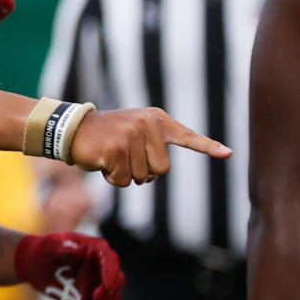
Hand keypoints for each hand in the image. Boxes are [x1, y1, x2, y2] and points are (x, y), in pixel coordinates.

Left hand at [15, 232, 124, 299]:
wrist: (37, 264)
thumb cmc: (46, 249)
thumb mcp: (51, 245)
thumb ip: (63, 247)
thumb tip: (75, 250)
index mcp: (96, 249)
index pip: (110, 260)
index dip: (111, 273)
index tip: (108, 286)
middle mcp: (102, 267)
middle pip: (117, 280)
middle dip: (110, 292)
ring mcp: (99, 283)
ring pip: (113, 297)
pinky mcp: (92, 299)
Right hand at [68, 107, 231, 186]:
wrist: (72, 129)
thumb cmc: (104, 136)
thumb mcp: (132, 132)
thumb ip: (150, 145)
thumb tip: (157, 173)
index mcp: (155, 119)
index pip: (186, 136)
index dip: (207, 146)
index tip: (227, 153)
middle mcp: (147, 124)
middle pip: (162, 169)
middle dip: (143, 172)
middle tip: (123, 158)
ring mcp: (131, 135)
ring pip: (143, 177)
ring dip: (126, 175)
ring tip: (111, 157)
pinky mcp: (116, 149)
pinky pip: (124, 180)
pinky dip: (112, 178)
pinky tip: (102, 162)